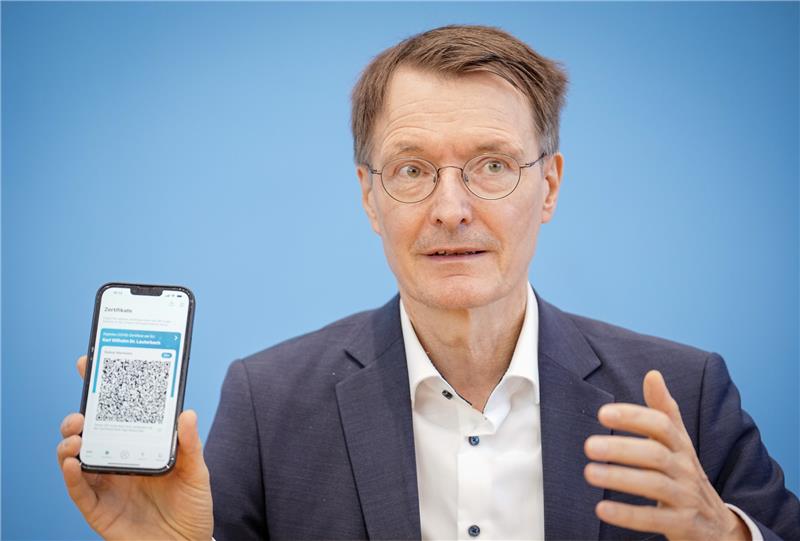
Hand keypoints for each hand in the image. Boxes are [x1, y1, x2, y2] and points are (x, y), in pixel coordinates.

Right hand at [57, 355, 213, 539]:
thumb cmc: (192, 507)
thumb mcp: (197, 471)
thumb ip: (190, 444)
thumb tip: (187, 412)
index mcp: (138, 445)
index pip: (116, 414)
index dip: (100, 390)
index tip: (89, 364)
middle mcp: (117, 461)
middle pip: (89, 432)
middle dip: (79, 415)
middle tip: (83, 409)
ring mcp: (105, 484)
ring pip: (75, 457)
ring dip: (70, 442)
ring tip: (77, 434)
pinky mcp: (98, 508)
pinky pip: (78, 490)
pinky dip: (71, 476)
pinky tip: (74, 462)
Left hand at [583, 370, 749, 540]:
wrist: (718, 526)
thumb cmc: (685, 474)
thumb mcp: (678, 442)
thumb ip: (664, 410)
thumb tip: (652, 374)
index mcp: (681, 445)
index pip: (661, 424)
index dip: (633, 417)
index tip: (603, 413)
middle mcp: (685, 468)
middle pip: (654, 454)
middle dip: (621, 448)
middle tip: (588, 446)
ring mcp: (686, 497)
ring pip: (654, 484)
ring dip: (619, 478)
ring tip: (589, 472)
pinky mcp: (683, 525)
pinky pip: (654, 519)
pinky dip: (627, 514)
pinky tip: (602, 509)